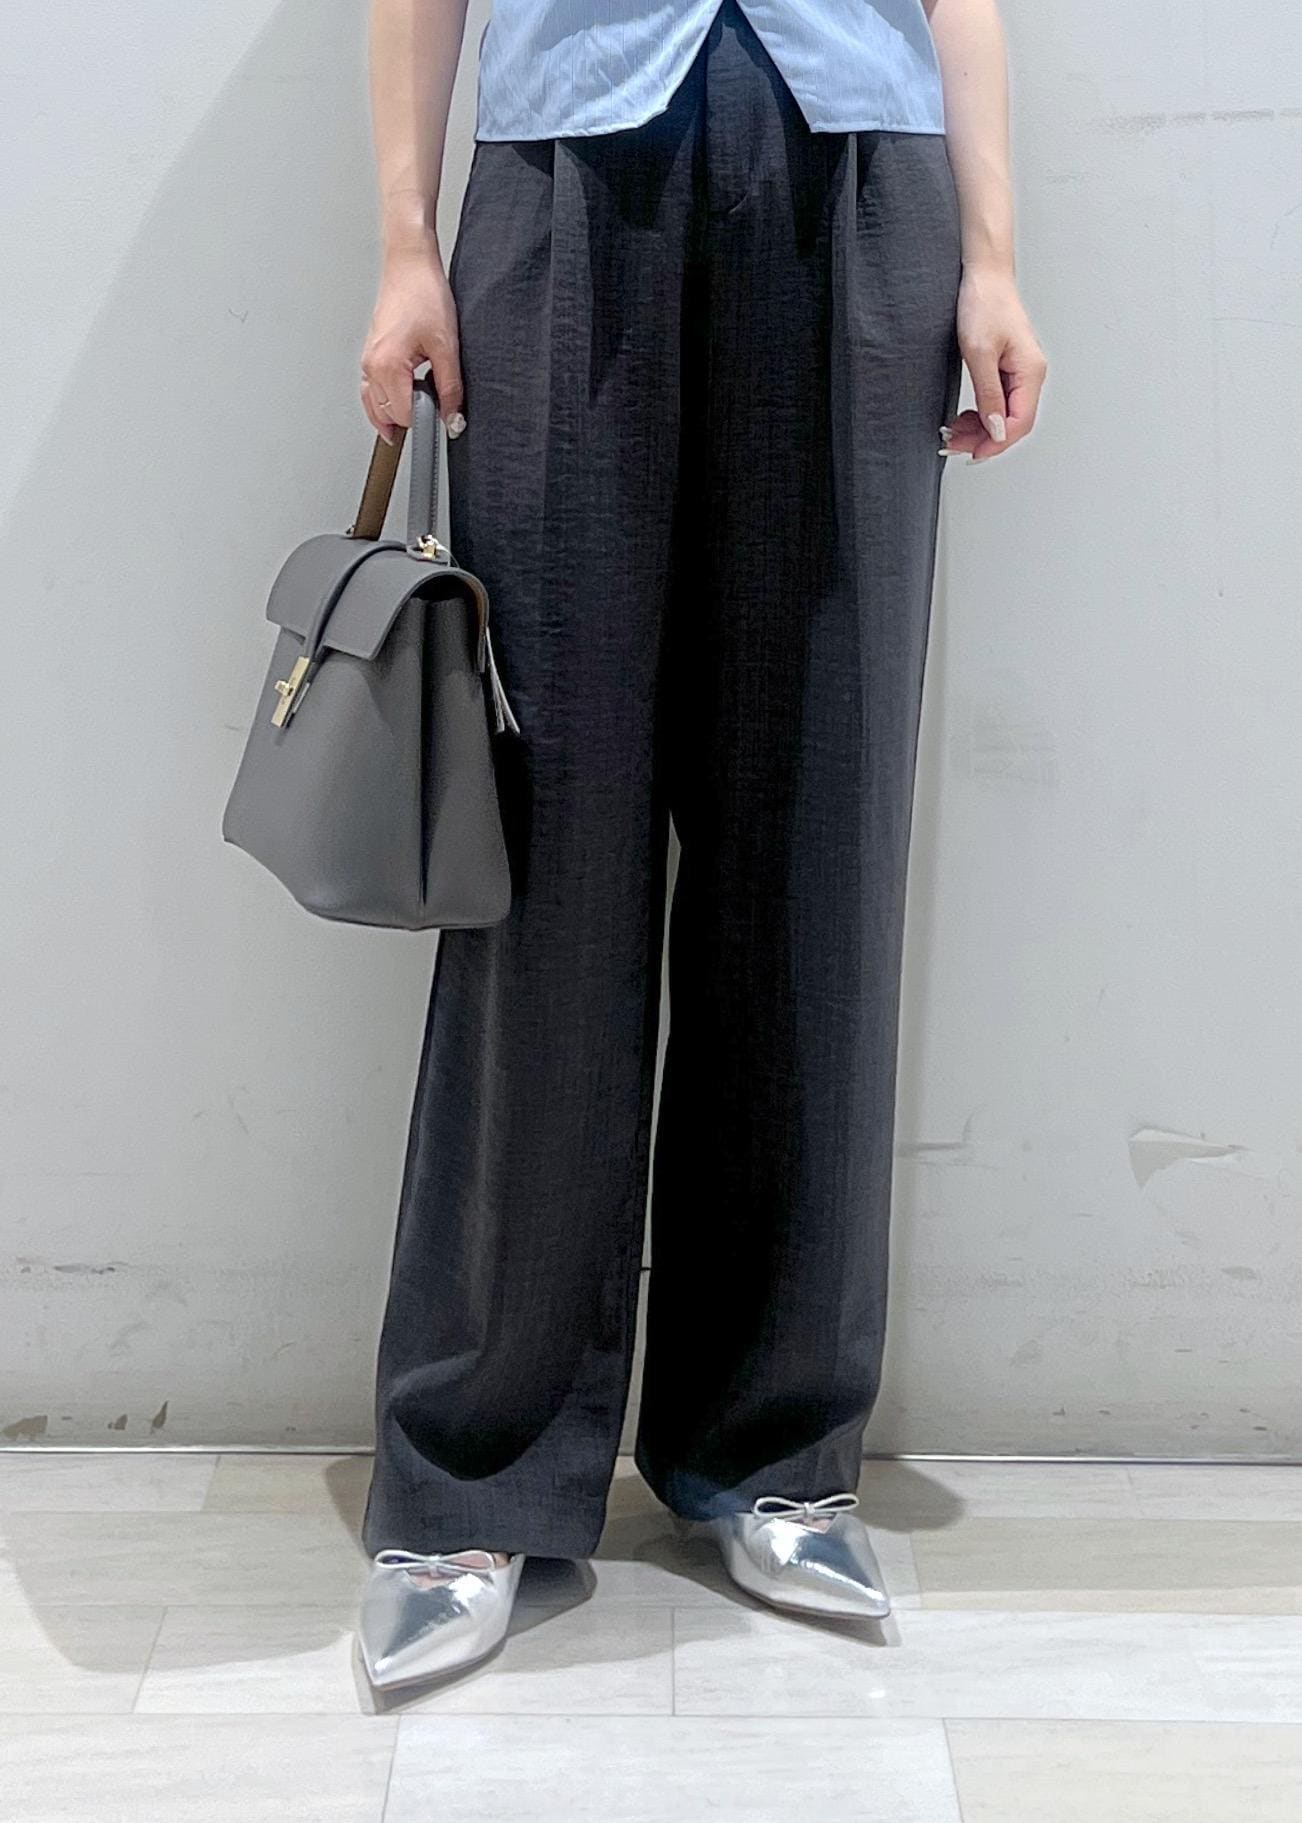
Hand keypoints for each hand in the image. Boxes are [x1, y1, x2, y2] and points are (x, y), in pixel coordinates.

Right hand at [359, 238, 464, 443]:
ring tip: (420, 410)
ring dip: (395, 414)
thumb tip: (453, 420)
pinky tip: (401, 403)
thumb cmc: (424, 294)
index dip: (426, 421)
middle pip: (387, 416)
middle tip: (436, 407)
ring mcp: (367, 361)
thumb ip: (450, 388)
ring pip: (375, 407)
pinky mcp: (369, 355)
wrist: (409, 265)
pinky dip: (383, 403)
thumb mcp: (447, 346)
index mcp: (387, 366)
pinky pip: (370, 391)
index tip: (443, 417)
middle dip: (412, 418)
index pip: (404, 416)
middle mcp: (371, 366)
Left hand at [942, 263, 1046, 462]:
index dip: (995, 443)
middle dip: (984, 439)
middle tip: (954, 445)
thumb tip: (995, 429)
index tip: (970, 453)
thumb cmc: (984, 303)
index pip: (1019, 423)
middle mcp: (1030, 374)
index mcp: (1030, 371)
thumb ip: (988, 395)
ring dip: (980, 429)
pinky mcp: (1008, 367)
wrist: (983, 274)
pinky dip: (981, 414)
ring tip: (953, 432)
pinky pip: (999, 402)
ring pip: (1005, 415)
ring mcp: (1020, 371)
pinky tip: (963, 418)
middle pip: (1013, 423)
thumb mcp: (979, 353)